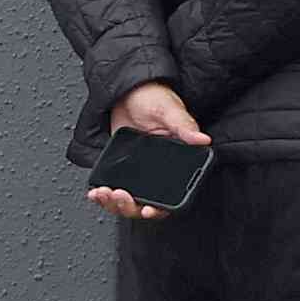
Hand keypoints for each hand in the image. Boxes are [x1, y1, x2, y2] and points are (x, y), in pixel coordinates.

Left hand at [87, 80, 205, 221]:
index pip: (171, 194)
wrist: (126, 90)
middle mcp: (157, 169)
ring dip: (114, 203)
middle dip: (129, 206)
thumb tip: (203, 139)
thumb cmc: (153, 97)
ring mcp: (137, 170)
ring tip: (104, 194)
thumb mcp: (168, 110)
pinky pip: (113, 188)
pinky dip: (103, 195)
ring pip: (128, 200)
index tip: (148, 210)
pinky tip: (96, 192)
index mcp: (176, 160)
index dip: (160, 208)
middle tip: (120, 195)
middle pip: (145, 203)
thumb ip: (183, 125)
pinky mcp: (120, 166)